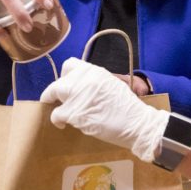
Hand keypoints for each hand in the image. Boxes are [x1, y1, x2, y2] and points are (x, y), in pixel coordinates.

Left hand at [42, 58, 168, 161]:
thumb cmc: (127, 108)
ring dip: (54, 103)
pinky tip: (63, 125)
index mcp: (95, 71)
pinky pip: (56, 114)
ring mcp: (78, 95)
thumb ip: (94, 83)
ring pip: (53, 93)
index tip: (67, 85)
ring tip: (59, 112)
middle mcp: (84, 79)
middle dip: (55, 91)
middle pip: (58, 81)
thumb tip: (80, 87)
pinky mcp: (74, 113)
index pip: (69, 65)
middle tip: (59, 101)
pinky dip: (57, 120)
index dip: (66, 76)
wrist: (137, 123)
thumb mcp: (111, 84)